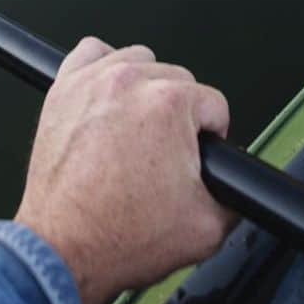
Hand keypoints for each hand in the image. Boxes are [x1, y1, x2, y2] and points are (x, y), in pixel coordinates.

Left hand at [15, 37, 232, 303]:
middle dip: (178, 116)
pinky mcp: (64, 88)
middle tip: (164, 154)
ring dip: (145, 91)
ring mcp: (94, 81)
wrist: (64, 250)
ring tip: (137, 129)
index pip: (214, 103)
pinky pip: (92, 53)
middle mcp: (132, 82)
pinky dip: (104, 69)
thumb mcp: (209, 227)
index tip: (196, 156)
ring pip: (140, 62)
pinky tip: (107, 98)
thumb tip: (239, 181)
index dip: (211, 136)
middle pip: (179, 81)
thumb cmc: (121, 236)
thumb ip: (237, 195)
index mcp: (170, 104)